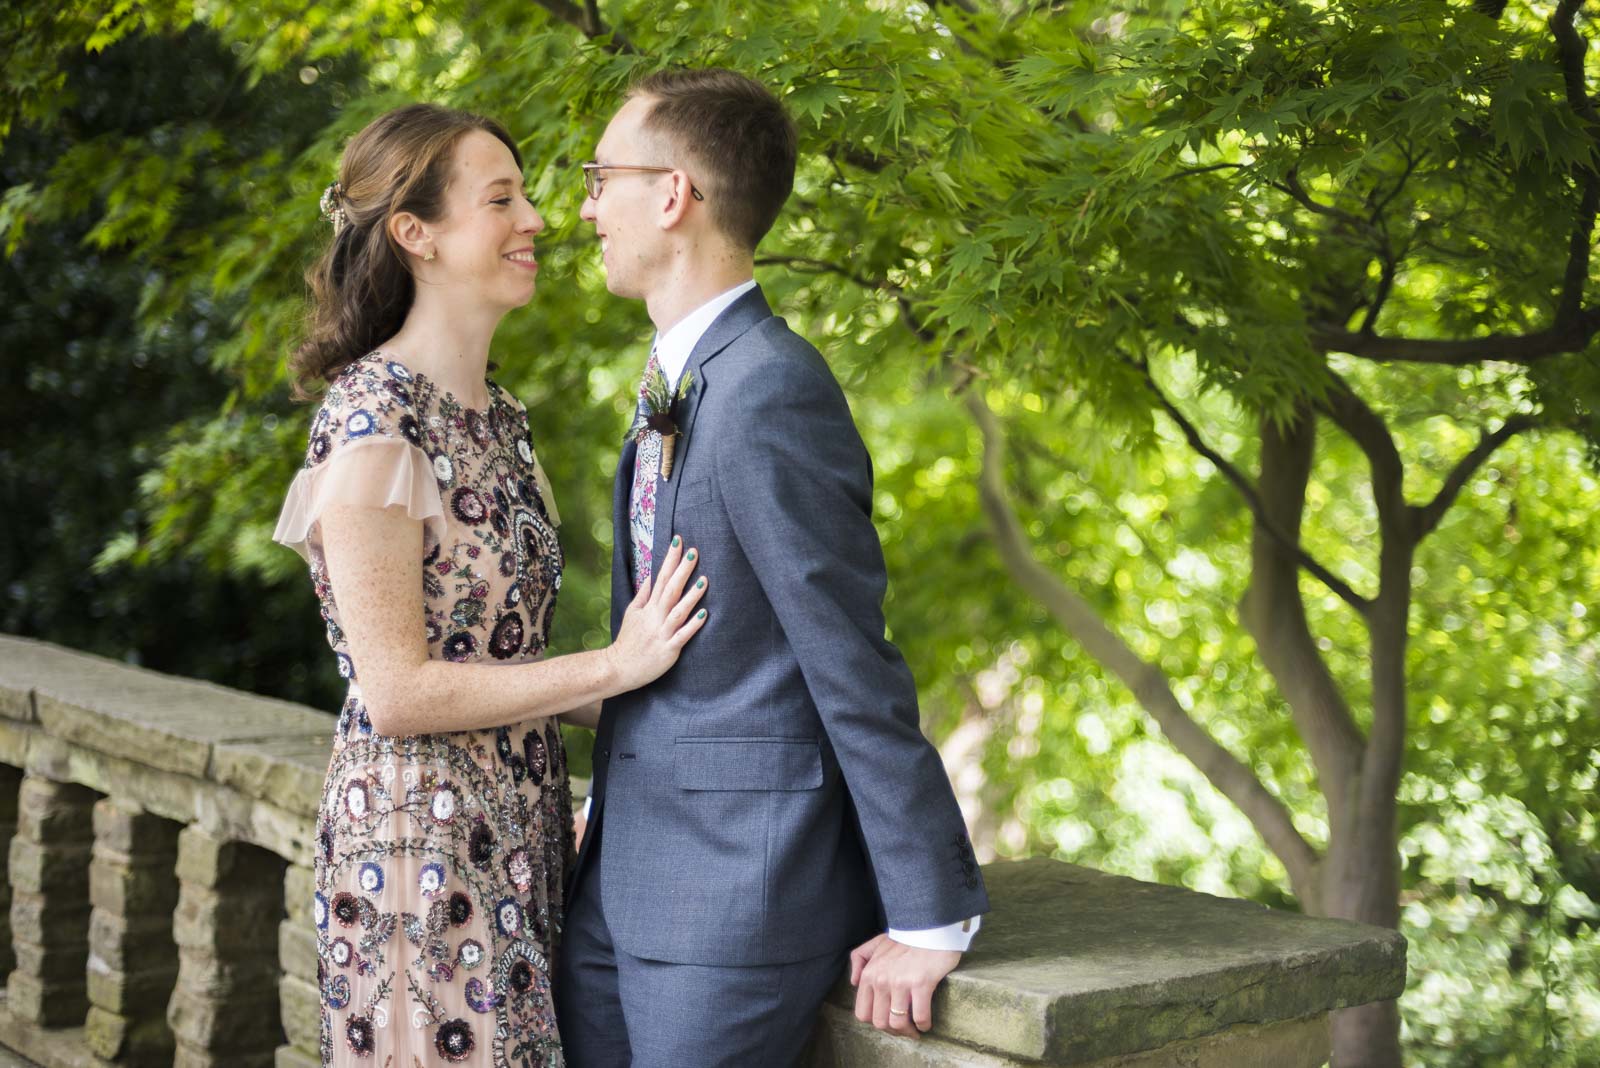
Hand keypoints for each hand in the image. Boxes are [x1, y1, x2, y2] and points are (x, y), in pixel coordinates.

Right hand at [608, 535, 707, 690]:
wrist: (619, 668)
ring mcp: (662, 633)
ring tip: (705, 580)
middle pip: (670, 589)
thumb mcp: (631, 614)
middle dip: (682, 570)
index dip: (670, 559)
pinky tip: (706, 614)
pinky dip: (693, 625)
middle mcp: (655, 617)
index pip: (660, 577)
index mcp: (648, 607)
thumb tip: (650, 576)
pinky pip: (683, 635)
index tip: (679, 541)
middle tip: (694, 551)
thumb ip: (643, 595)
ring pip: (678, 611)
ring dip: (692, 596)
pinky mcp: (668, 649)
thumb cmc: (628, 641)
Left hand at [849, 933, 960, 1038]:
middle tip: (904, 1029)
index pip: (863, 1013)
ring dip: (908, 1031)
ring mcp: (900, 983)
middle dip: (892, 1031)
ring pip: (898, 1023)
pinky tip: (926, 1023)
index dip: (875, 1022)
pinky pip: (919, 1016)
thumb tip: (854, 981)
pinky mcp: (921, 984)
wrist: (930, 927)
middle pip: (880, 1022)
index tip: (888, 1021)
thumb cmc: (905, 937)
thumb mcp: (876, 942)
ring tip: (915, 1029)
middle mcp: (881, 981)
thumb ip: (860, 958)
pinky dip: (923, 1025)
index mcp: (870, 974)